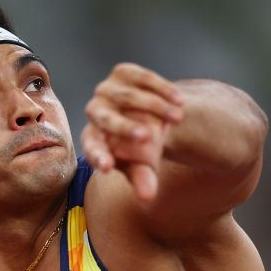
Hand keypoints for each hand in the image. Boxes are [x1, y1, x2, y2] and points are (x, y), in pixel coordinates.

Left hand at [81, 63, 183, 200]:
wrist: (150, 117)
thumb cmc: (141, 149)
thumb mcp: (144, 165)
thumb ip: (142, 180)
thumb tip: (147, 198)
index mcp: (93, 139)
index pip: (91, 148)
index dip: (98, 157)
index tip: (107, 168)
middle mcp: (94, 112)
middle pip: (105, 119)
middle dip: (125, 129)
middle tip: (148, 139)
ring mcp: (106, 90)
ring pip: (128, 97)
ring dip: (155, 107)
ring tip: (178, 118)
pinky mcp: (122, 73)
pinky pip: (141, 78)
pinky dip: (161, 89)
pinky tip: (178, 101)